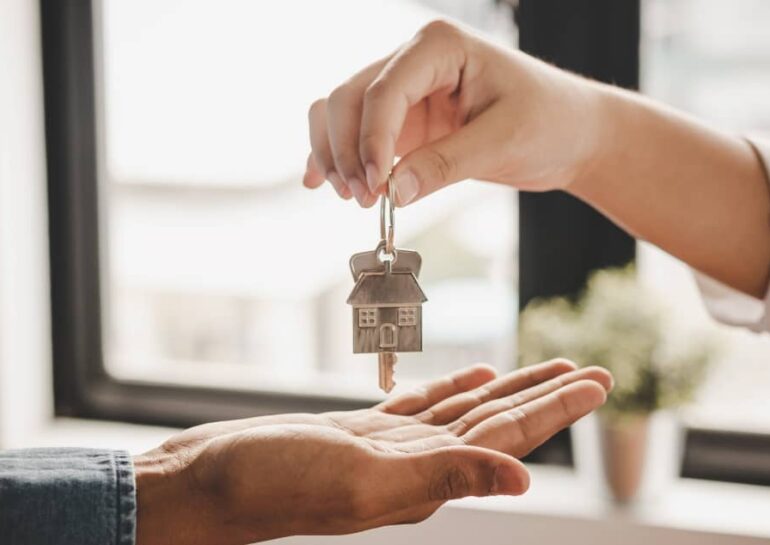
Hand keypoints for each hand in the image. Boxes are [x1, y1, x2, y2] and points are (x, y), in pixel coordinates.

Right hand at [134, 360, 611, 543]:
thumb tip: (524, 482)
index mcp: (428, 478)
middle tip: (591, 370)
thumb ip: (445, 478)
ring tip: (544, 369)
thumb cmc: (274, 482)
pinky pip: (423, 407)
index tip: (598, 380)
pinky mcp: (360, 431)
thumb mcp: (364, 480)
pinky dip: (453, 389)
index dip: (557, 408)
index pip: (509, 436)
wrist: (210, 480)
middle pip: (498, 422)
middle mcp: (418, 465)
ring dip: (507, 388)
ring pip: (465, 411)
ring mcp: (389, 447)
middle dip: (546, 395)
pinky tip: (472, 377)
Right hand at [303, 20, 605, 206]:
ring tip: (352, 197)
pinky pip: (355, 134)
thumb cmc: (550, 122)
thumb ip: (445, 164)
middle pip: (348, 98)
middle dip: (346, 150)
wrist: (572, 134)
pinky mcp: (403, 122)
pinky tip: (315, 182)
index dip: (371, 140)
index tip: (375, 186)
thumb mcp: (502, 141)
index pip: (384, 90)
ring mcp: (404, 92)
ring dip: (333, 154)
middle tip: (363, 199)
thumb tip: (391, 192)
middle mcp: (412, 61)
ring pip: (340, 113)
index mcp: (439, 47)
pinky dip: (334, 155)